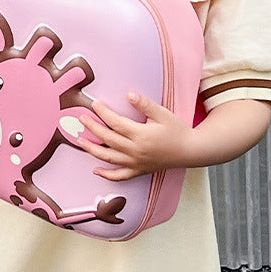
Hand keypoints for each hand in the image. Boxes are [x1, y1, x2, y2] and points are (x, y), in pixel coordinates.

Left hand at [75, 93, 193, 180]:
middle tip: (81, 118)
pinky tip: (95, 170)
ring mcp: (136, 163)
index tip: (94, 104)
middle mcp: (135, 151)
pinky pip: (120, 176)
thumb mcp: (162, 114)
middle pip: (108, 139)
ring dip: (92, 149)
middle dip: (92, 127)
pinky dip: (106, 175)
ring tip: (79, 141)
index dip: (103, 113)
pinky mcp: (139, 171)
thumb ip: (145, 104)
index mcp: (140, 135)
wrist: (190, 151)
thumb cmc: (177, 131)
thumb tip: (129, 95)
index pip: (115, 123)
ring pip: (109, 158)